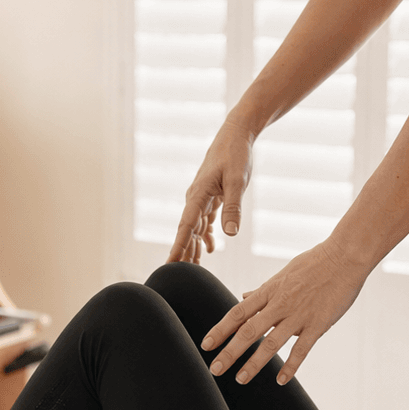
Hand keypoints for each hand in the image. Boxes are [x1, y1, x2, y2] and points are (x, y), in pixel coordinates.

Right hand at [168, 119, 255, 263]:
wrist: (236, 134)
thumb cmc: (236, 155)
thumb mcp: (238, 181)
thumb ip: (233, 208)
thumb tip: (230, 234)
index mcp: (198, 195)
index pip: (186, 226)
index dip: (179, 246)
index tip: (171, 263)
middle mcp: (196, 198)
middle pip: (187, 231)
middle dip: (183, 252)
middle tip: (179, 275)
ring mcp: (202, 198)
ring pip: (195, 228)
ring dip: (194, 246)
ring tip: (194, 267)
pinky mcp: (211, 196)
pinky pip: (204, 220)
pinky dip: (206, 235)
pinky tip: (211, 247)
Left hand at [203, 238, 368, 385]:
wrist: (345, 256)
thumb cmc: (315, 263)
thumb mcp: (283, 274)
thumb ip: (263, 290)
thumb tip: (243, 296)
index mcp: (269, 291)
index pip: (238, 313)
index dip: (221, 329)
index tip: (206, 345)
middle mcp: (279, 304)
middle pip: (248, 331)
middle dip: (230, 352)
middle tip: (214, 369)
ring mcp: (299, 315)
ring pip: (271, 343)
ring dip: (254, 363)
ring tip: (241, 379)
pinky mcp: (318, 324)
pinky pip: (302, 349)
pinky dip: (291, 366)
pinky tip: (281, 380)